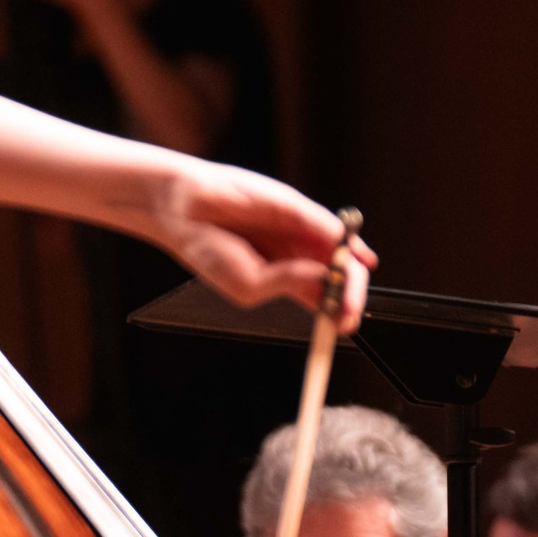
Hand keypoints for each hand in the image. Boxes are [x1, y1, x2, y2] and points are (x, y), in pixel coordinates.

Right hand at [154, 163, 375, 331]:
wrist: (185, 211)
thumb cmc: (210, 250)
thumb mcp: (248, 284)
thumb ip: (288, 283)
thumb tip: (326, 276)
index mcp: (286, 281)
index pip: (324, 300)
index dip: (339, 313)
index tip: (345, 325)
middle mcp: (299, 258)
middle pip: (339, 279)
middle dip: (350, 296)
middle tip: (351, 311)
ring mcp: (301, 234)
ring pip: (341, 255)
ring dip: (352, 274)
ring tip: (349, 289)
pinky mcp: (298, 210)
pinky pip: (330, 227)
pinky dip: (347, 241)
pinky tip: (351, 254)